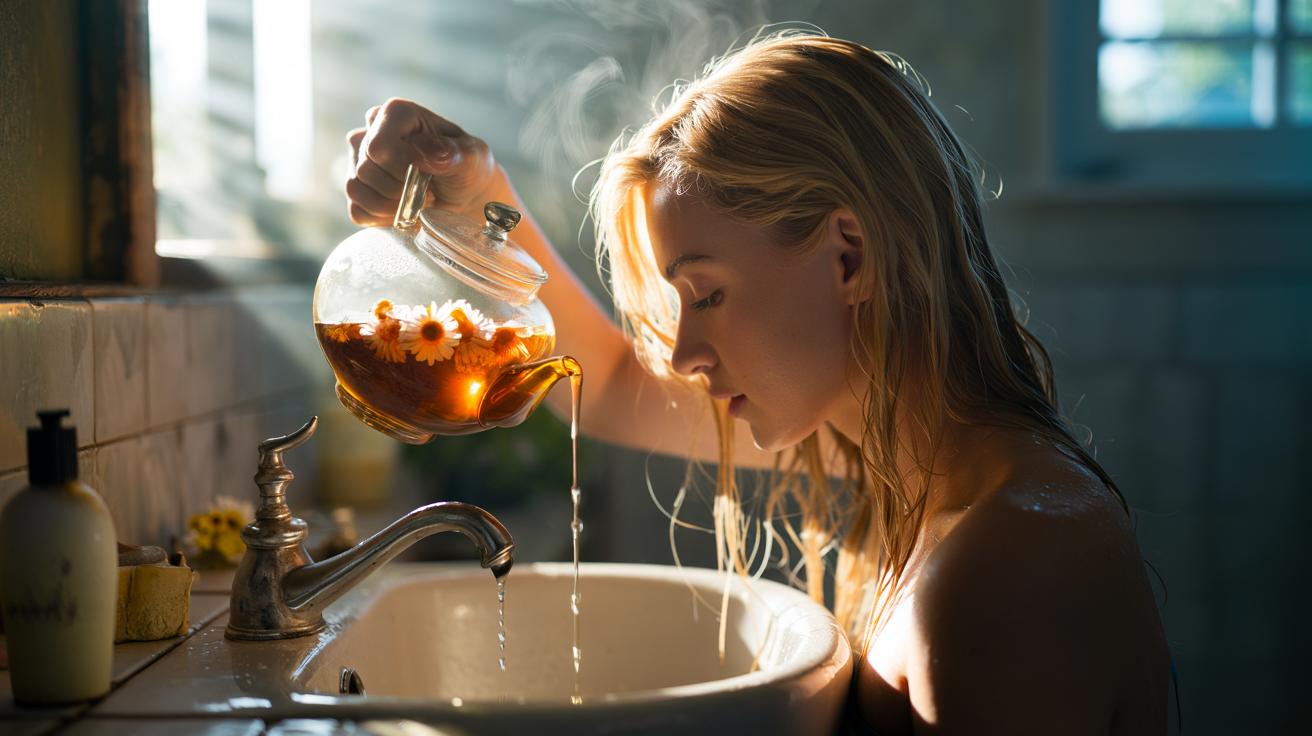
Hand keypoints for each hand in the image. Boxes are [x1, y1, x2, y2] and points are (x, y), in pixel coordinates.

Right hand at [344, 98, 502, 225]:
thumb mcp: (471, 158)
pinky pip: (357, 211)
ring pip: (356, 189)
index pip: (378, 147)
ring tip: (417, 201)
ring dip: (391, 206)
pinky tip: (404, 211)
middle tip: (427, 192)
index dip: (400, 170)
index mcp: (397, 114)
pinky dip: (383, 219)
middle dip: (400, 190)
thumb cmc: (467, 169)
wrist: (465, 196)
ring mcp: (359, 161)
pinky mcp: (356, 190)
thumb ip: (453, 153)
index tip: (427, 176)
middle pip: (366, 170)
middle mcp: (371, 132)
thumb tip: (425, 149)